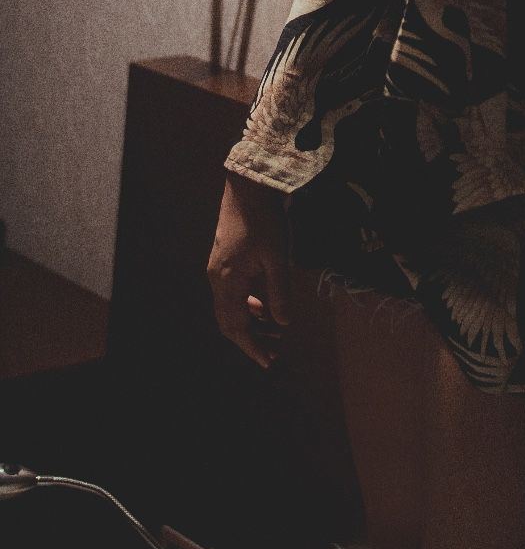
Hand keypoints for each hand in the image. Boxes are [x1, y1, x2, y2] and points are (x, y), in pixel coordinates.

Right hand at [207, 173, 290, 369]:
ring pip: (231, 307)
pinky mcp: (225, 260)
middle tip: (274, 352)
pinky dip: (249, 304)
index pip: (235, 326)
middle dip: (251, 338)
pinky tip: (266, 305)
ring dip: (251, 321)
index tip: (267, 362)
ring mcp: (219, 269)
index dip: (252, 347)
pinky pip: (234, 292)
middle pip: (229, 321)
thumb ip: (279, 291)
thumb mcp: (278, 257)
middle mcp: (217, 279)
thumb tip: (283, 323)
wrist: (248, 186)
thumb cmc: (264, 219)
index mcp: (227, 282)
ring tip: (274, 331)